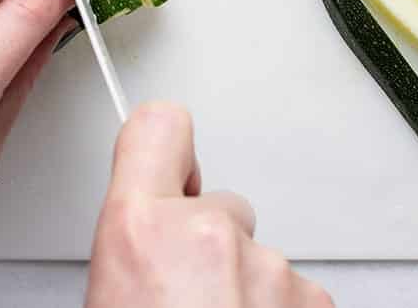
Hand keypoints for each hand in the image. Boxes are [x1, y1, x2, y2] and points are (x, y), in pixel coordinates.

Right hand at [86, 103, 332, 307]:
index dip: (164, 150)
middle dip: (206, 245)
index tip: (170, 169)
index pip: (158, 127)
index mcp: (141, 231)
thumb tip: (141, 254)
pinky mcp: (313, 297)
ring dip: (242, 286)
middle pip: (217, 204)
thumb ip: (132, 248)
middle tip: (181, 301)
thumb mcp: (104, 296)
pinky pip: (292, 290)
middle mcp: (210, 235)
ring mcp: (269, 267)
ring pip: (256, 253)